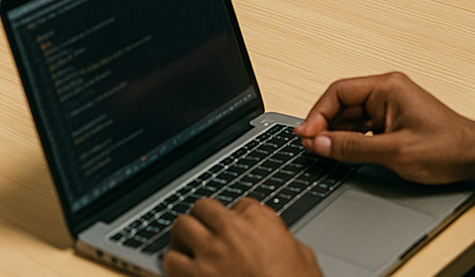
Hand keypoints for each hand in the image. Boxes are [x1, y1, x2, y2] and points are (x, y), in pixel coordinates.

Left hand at [164, 197, 321, 276]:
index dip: (237, 219)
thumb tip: (282, 241)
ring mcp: (210, 252)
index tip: (236, 230)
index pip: (240, 204)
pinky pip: (170, 260)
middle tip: (206, 233)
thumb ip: (288, 242)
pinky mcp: (194, 276)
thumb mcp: (305, 259)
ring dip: (184, 238)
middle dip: (204, 219)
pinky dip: (173, 264)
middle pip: (203, 207)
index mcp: (259, 220)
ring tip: (188, 248)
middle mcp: (231, 229)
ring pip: (181, 226)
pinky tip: (181, 270)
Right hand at [295, 72, 474, 185]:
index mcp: (387, 87)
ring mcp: (390, 105)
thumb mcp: (395, 152)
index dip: (318, 113)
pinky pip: (363, 125)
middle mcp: (386, 91)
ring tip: (321, 149)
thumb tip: (320, 143)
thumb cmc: (447, 149)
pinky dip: (350, 138)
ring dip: (336, 132)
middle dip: (324, 124)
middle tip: (309, 144)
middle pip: (342, 103)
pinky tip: (341, 150)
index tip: (306, 133)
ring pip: (351, 116)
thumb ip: (353, 147)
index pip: (339, 93)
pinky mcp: (393, 120)